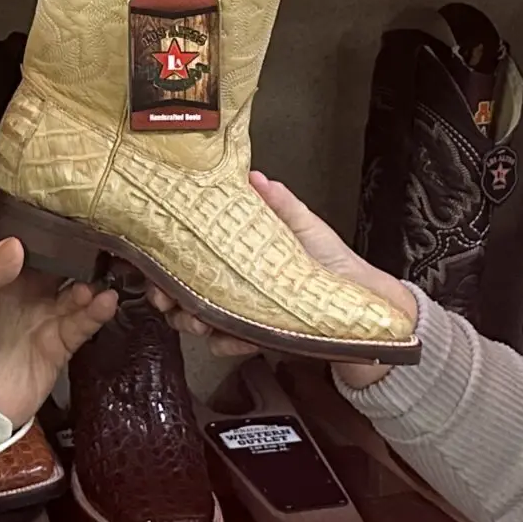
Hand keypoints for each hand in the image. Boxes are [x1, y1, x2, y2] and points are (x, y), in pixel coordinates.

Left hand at [0, 238, 117, 426]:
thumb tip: (14, 245)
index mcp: (0, 281)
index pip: (29, 251)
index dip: (48, 237)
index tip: (69, 221)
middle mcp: (26, 297)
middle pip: (59, 271)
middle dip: (78, 258)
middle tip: (97, 245)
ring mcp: (44, 321)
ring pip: (75, 296)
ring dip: (89, 286)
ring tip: (98, 279)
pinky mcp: (57, 348)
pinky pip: (81, 326)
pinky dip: (95, 314)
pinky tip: (105, 302)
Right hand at [146, 170, 414, 390]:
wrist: (367, 311)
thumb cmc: (337, 266)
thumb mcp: (308, 229)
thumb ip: (281, 206)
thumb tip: (254, 177)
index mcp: (242, 254)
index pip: (194, 255)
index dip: (169, 259)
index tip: (154, 260)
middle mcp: (236, 284)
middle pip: (186, 290)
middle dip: (168, 295)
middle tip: (165, 296)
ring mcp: (244, 313)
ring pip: (199, 320)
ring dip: (191, 321)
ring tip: (195, 318)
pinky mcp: (258, 338)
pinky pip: (228, 343)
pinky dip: (225, 342)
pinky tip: (229, 337)